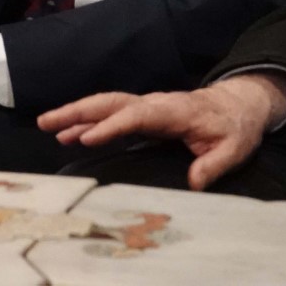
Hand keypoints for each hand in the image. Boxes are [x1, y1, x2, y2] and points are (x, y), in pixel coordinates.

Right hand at [36, 73, 285, 190]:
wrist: (237, 105)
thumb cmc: (234, 127)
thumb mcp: (233, 148)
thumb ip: (214, 164)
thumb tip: (193, 182)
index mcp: (173, 111)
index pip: (136, 115)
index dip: (111, 126)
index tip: (87, 139)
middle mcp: (154, 103)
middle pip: (111, 102)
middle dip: (78, 112)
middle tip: (48, 122)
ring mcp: (146, 106)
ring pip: (106, 104)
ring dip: (76, 113)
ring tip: (48, 125)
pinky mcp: (142, 112)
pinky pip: (110, 112)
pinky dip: (87, 119)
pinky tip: (69, 133)